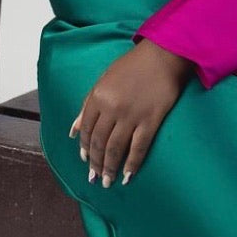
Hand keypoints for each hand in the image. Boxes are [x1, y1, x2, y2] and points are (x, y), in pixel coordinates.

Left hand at [69, 38, 193, 187]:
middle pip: (100, 142)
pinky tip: (128, 175)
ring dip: (110, 168)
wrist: (163, 54)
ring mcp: (132, 115)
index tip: (86, 161)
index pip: (87, 129)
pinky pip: (139, 147)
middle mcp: (112, 108)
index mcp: (98, 96)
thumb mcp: (105, 79)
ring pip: (116, 148)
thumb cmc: (133, 65)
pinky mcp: (151, 120)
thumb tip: (74, 130)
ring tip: (108, 182)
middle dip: (96, 163)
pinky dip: (132, 163)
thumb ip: (88, 103)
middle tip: (95, 178)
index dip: (85, 147)